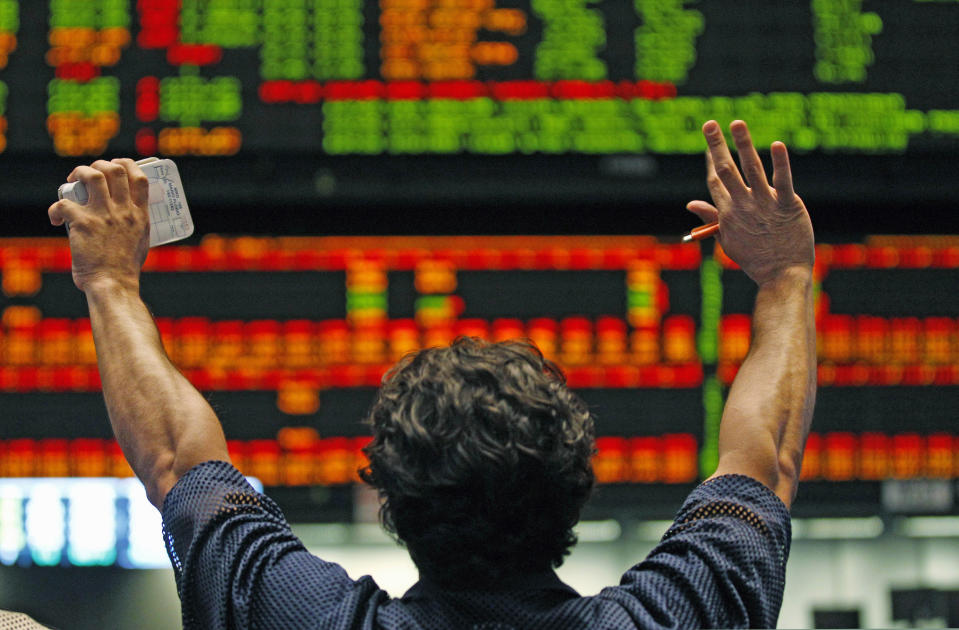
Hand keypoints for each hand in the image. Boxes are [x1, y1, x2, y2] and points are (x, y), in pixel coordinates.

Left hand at [48, 159, 149, 291]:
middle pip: (115, 170)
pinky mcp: (83, 223)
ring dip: (79, 172)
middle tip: (89, 172)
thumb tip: (126, 215)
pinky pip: (63, 203)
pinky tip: (56, 219)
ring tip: (72, 180)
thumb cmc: (125, 268)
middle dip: (100, 164)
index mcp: (140, 215)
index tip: (117, 164)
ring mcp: (104, 215)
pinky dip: (55, 209)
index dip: (127, 164)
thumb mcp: (141, 241)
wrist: (113, 284)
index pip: (139, 178)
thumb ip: (136, 225)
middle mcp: (124, 211)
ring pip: (92, 176)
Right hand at [686, 120, 813, 286]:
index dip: (710, 160)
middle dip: (716, 146)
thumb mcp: (728, 239)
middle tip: (709, 124)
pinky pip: (783, 181)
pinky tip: (776, 145)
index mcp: (728, 213)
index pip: (715, 181)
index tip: (709, 142)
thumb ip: (712, 218)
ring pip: (751, 170)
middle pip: (726, 171)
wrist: (781, 275)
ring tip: (737, 123)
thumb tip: (691, 204)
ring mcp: (765, 204)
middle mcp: (743, 205)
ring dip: (743, 145)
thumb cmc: (755, 258)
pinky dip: (780, 162)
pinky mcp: (787, 206)